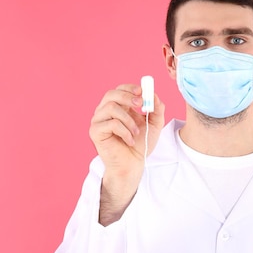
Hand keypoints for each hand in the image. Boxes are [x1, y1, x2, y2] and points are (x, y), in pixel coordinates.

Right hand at [89, 83, 164, 220]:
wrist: (133, 164)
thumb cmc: (141, 144)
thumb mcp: (154, 125)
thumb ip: (157, 110)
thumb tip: (154, 95)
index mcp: (119, 106)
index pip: (120, 89)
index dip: (130, 88)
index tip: (143, 92)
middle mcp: (106, 111)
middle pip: (111, 94)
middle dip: (127, 97)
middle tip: (140, 105)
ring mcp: (99, 121)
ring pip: (111, 108)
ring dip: (128, 120)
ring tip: (136, 133)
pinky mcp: (95, 132)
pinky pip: (110, 124)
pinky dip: (124, 132)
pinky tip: (129, 140)